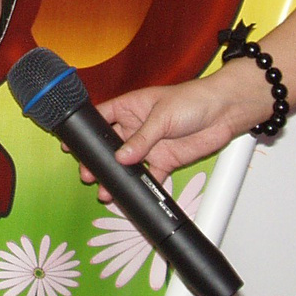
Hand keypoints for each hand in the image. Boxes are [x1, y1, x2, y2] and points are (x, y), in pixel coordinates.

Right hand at [98, 68, 260, 185]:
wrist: (224, 112)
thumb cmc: (193, 100)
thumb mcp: (162, 115)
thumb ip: (141, 138)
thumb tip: (121, 157)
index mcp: (130, 107)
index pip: (101, 118)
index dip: (86, 131)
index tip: (71, 145)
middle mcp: (136, 127)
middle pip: (110, 146)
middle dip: (97, 161)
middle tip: (89, 174)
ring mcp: (150, 145)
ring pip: (126, 165)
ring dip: (116, 177)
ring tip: (106, 191)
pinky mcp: (165, 160)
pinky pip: (150, 177)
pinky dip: (141, 186)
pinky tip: (131, 195)